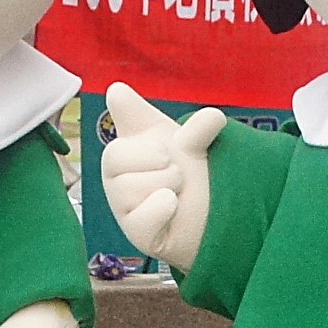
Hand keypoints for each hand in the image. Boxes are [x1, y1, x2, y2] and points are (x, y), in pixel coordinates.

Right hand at [100, 83, 224, 269]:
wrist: (209, 215)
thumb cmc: (192, 173)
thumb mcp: (195, 146)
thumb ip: (198, 129)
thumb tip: (212, 116)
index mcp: (129, 141)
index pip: (119, 112)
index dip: (125, 106)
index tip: (127, 96)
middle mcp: (117, 171)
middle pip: (115, 156)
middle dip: (159, 161)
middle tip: (175, 170)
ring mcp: (121, 203)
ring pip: (130, 187)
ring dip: (167, 186)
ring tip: (176, 191)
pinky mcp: (134, 231)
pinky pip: (142, 217)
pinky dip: (163, 208)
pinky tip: (173, 205)